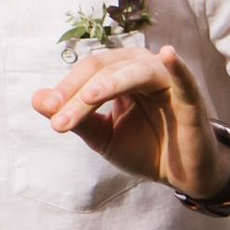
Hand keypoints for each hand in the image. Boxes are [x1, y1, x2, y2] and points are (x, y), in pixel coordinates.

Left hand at [28, 40, 226, 196]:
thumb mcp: (104, 137)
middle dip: (80, 92)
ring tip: (89, 98)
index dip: (67, 89)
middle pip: (105, 68)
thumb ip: (76, 118)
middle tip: (59, 118)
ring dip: (110, 84)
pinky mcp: (191, 98)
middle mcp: (143, 69)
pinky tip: (169, 55)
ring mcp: (168, 81)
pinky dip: (177, 66)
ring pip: (135, 71)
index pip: (89, 74)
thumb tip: (38, 100)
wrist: (181, 174)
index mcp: (121, 74)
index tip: (49, 112)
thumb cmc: (145, 148)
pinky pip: (183, 78)